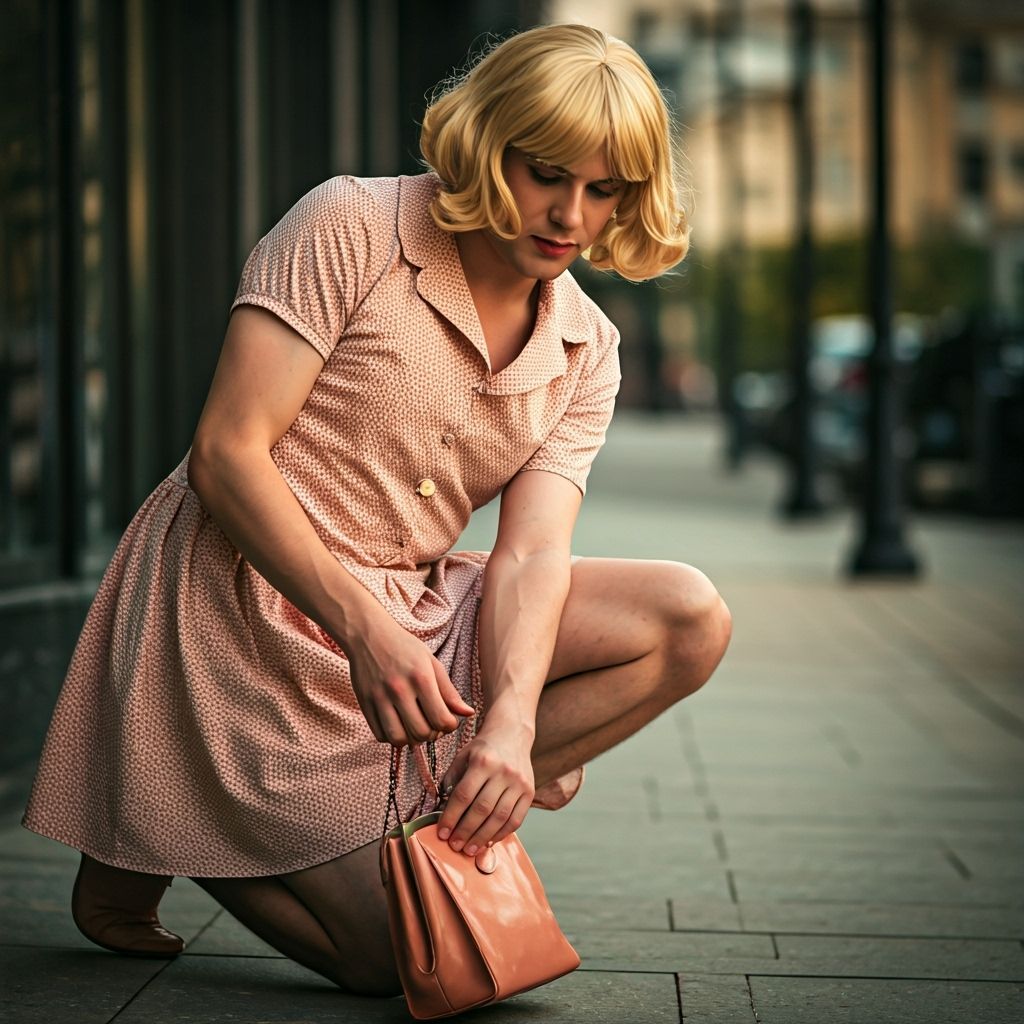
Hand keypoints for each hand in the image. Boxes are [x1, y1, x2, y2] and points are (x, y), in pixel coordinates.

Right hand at [344, 620, 473, 745]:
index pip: (441, 719)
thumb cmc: (404, 647)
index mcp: (421, 678)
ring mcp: (379, 698)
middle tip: (432, 724)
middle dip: (431, 734)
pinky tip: (399, 724)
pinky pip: (380, 735)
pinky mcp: (364, 704)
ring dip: (411, 740)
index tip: (448, 720)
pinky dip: (392, 737)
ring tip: (415, 727)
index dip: (450, 726)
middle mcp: (399, 689)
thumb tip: (468, 713)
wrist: (369, 635)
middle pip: (421, 733)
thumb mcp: (432, 663)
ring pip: (399, 739)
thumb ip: (449, 691)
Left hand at [436, 727, 534, 854]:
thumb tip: (443, 811)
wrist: (512, 734)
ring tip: (469, 850)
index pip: (464, 795)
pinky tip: (488, 842)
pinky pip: (516, 819)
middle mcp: (503, 771)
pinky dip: (501, 834)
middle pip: (482, 809)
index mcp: (483, 761)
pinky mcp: (530, 792)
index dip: (451, 817)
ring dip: (482, 837)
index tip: (442, 833)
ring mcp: (519, 782)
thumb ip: (451, 781)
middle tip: (454, 846)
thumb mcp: (463, 757)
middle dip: (465, 831)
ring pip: (500, 818)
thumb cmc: (483, 749)